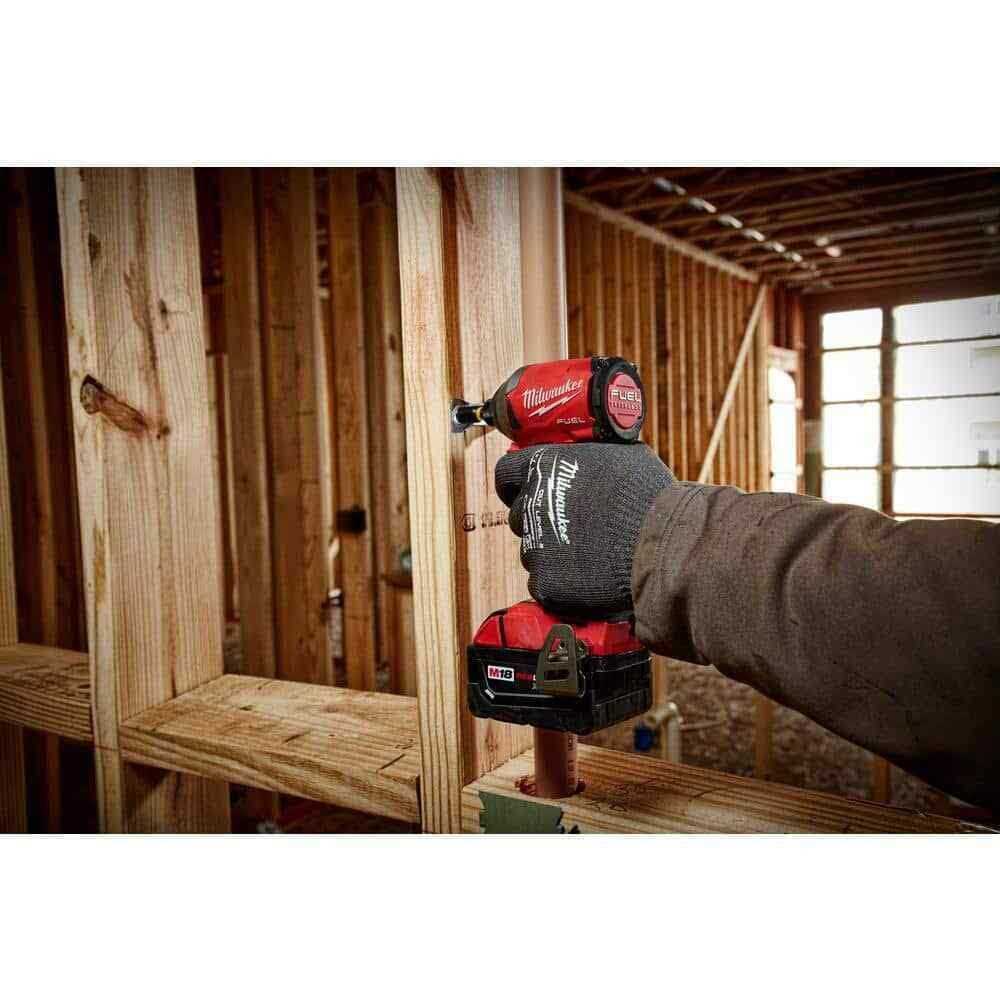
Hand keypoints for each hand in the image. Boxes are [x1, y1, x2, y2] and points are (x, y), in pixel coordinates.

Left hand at [494, 442, 673, 618]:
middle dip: (541, 522)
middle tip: (576, 527)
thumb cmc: (649, 496)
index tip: (524, 492)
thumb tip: (586, 455)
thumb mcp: (621, 455)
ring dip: (554, 553)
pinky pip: (544, 583)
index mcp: (545, 467)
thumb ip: (589, 456)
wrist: (665, 545)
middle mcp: (532, 503)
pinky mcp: (545, 582)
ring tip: (593, 552)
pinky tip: (591, 575)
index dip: (515, 485)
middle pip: (521, 516)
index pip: (506, 474)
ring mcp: (535, 546)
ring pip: (534, 551)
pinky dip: (563, 583)